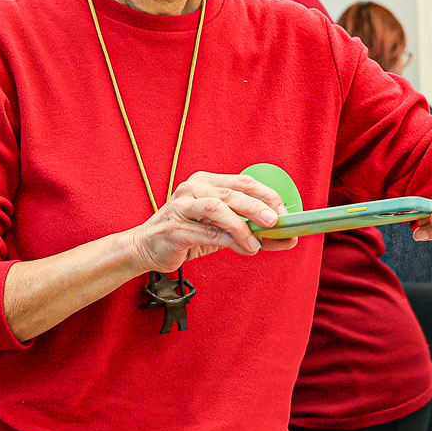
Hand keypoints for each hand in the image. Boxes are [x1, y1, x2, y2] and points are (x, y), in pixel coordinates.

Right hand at [126, 172, 294, 273]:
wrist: (145, 248)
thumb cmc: (187, 235)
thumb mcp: (220, 229)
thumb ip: (249, 230)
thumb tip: (286, 238)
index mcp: (206, 182)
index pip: (243, 182)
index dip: (267, 196)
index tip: (285, 214)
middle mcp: (193, 188)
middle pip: (232, 193)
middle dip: (257, 207)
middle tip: (275, 222)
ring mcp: (181, 207)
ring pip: (217, 208)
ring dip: (241, 226)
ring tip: (255, 243)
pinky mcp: (174, 228)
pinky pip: (205, 232)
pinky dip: (227, 240)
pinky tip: (241, 248)